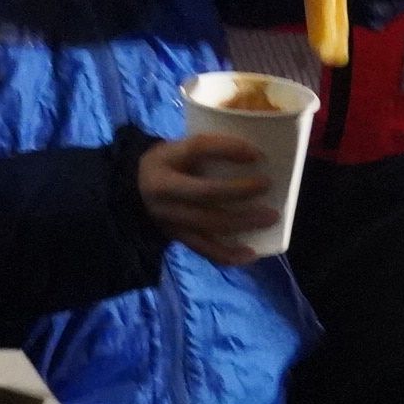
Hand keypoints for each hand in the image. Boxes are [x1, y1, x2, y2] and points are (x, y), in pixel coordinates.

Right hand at [138, 133, 279, 265]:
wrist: (132, 192)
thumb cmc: (168, 164)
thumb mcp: (177, 149)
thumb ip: (207, 151)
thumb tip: (257, 152)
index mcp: (165, 159)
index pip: (198, 149)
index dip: (229, 150)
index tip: (258, 154)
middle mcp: (165, 190)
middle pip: (207, 192)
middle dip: (241, 190)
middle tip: (268, 185)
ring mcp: (170, 218)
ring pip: (210, 223)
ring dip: (244, 222)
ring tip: (271, 217)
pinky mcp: (177, 238)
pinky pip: (205, 250)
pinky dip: (230, 255)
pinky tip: (252, 254)